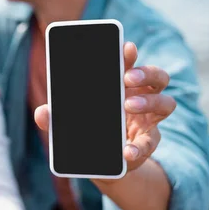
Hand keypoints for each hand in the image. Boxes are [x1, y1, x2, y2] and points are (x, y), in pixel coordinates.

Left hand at [34, 42, 176, 176]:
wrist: (102, 162)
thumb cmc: (88, 131)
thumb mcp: (69, 123)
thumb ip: (55, 118)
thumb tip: (41, 112)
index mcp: (122, 86)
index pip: (130, 64)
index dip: (130, 54)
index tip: (125, 47)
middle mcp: (141, 97)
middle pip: (158, 77)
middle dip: (146, 73)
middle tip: (127, 78)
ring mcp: (149, 119)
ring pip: (166, 103)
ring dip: (150, 101)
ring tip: (129, 105)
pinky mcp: (149, 142)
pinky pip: (152, 141)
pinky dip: (139, 147)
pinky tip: (127, 151)